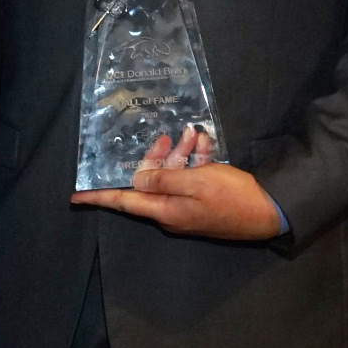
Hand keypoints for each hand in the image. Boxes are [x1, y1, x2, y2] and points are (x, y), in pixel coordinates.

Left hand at [71, 126, 282, 240]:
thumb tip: (137, 181)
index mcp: (164, 211)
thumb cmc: (233, 197)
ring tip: (192, 134)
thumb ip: (164, 180)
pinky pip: (191, 179)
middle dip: (156, 157)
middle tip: (166, 137)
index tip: (75, 196)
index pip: (123, 202)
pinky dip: (195, 161)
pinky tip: (203, 141)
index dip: (99, 197)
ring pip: (173, 176)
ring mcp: (188, 208)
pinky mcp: (204, 201)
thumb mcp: (196, 183)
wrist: (272, 212)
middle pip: (150, 181)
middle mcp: (171, 211)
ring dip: (181, 154)